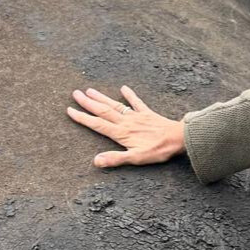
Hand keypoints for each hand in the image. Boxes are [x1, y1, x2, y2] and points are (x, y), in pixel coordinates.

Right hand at [67, 85, 184, 167]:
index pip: (97, 124)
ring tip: (89, 90)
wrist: (179, 139)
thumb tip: (96, 161)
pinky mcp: (147, 114)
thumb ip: (115, 159)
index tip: (70, 110)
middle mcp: (126, 122)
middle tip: (75, 94)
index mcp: (121, 133)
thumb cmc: (158, 150)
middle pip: (103, 111)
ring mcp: (136, 116)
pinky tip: (123, 88)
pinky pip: (136, 102)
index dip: (83, 118)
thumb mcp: (136, 158)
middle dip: (88, 103)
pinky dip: (129, 95)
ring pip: (115, 105)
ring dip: (102, 98)